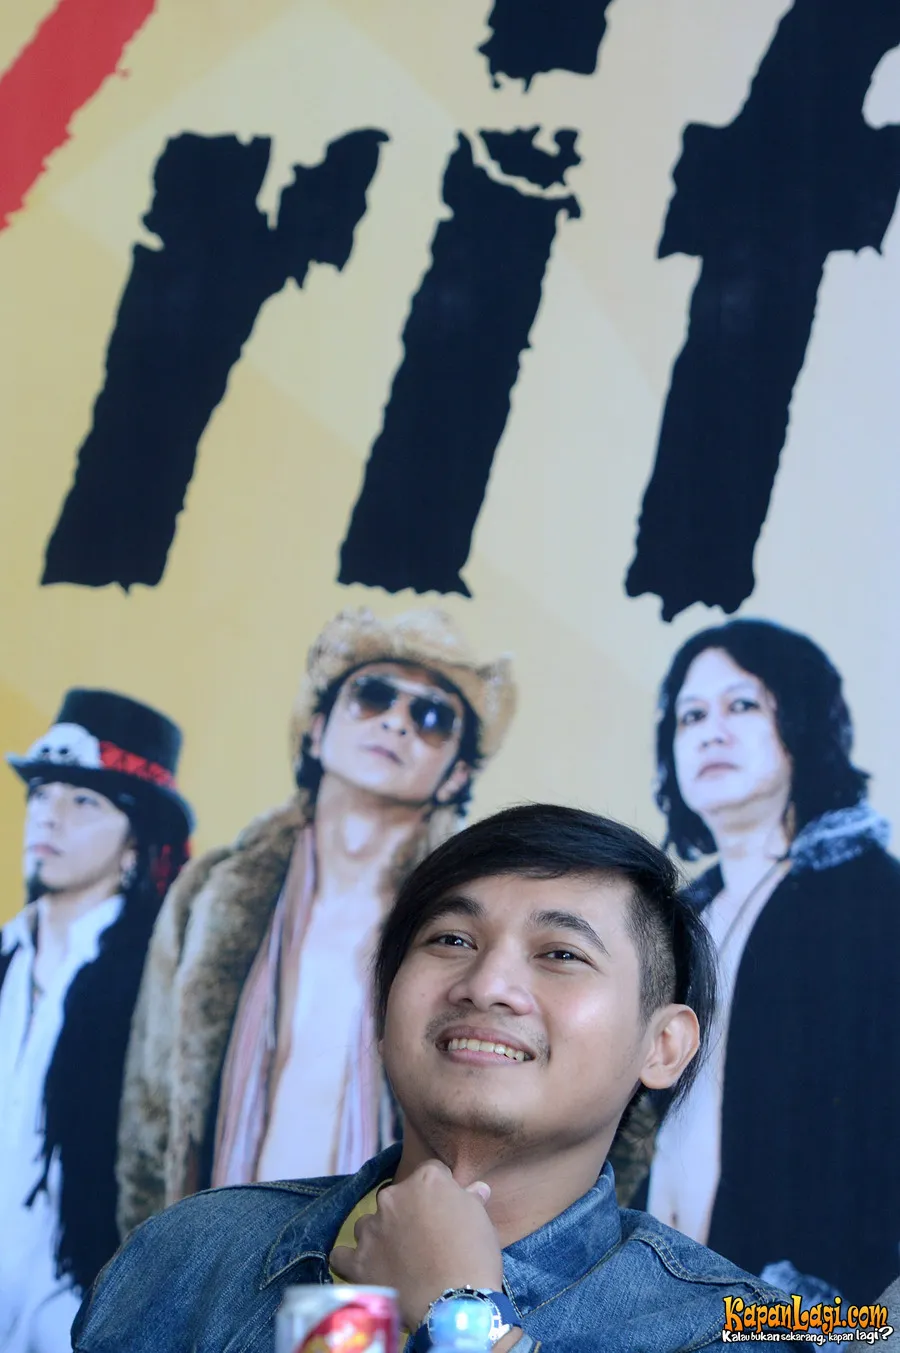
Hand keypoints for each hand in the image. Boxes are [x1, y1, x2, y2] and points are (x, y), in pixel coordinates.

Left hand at [330, 1160, 504, 1330]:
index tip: (445, 1212)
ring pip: (368, 1224)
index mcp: (426, 1181)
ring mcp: (371, 1228)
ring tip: (396, 1259)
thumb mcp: (481, 1222)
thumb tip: (476, 1188)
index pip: (431, 1173)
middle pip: (397, 1197)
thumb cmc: (474, 1257)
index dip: (439, 1193)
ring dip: (379, 1235)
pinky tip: (364, 1267)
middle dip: (408, 1213)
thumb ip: (471, 1200)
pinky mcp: (358, 1261)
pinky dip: (351, 1260)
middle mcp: (393, 1197)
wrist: (455, 1303)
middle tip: (423, 1239)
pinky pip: (342, 1255)